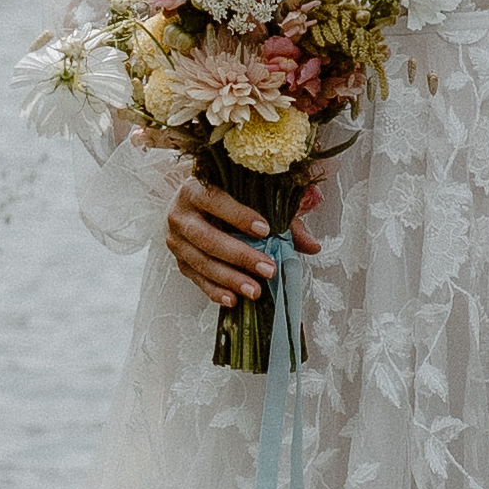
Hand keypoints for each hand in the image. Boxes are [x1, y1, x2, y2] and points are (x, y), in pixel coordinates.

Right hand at [165, 162, 325, 312]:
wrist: (194, 205)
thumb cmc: (229, 197)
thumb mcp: (253, 199)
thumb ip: (282, 219)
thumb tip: (313, 246)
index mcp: (195, 188)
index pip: (214, 200)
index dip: (238, 215)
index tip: (266, 230)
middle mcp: (179, 214)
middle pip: (207, 238)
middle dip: (240, 255)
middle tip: (269, 269)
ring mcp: (175, 240)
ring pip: (201, 262)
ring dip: (230, 278)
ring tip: (256, 291)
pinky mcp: (179, 261)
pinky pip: (196, 279)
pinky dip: (215, 291)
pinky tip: (234, 299)